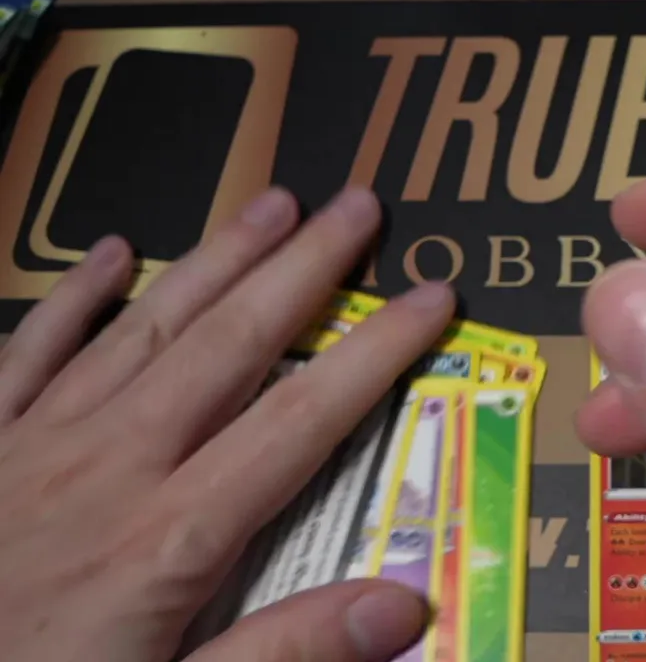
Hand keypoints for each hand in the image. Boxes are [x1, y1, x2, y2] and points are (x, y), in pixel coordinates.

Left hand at [0, 187, 454, 661]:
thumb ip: (285, 653)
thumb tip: (404, 602)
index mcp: (169, 537)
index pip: (303, 422)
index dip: (376, 354)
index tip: (431, 299)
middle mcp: (112, 467)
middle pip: (229, 346)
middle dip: (303, 270)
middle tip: (359, 206)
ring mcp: (36, 447)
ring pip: (144, 329)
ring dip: (214, 261)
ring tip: (272, 203)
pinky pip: (28, 355)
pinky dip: (73, 301)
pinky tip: (112, 255)